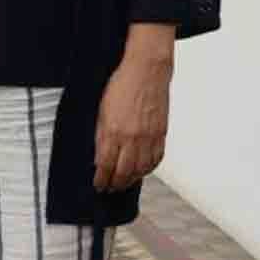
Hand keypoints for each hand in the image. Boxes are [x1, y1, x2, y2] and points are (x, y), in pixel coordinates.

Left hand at [93, 35, 172, 192]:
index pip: (106, 165)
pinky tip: (142, 171)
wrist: (147, 70)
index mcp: (114, 131)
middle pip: (124, 172)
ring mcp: (149, 137)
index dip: (101, 179)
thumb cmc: (123, 84)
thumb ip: (101, 136)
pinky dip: (148, 169)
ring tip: (124, 184)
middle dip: (115, 184)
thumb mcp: (102, 110)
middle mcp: (132, 137)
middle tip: (109, 188)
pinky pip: (156, 159)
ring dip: (131, 180)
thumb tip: (99, 157)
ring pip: (141, 169)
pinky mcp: (161, 134)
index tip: (98, 185)